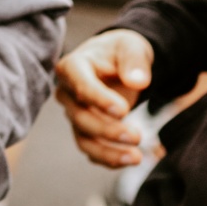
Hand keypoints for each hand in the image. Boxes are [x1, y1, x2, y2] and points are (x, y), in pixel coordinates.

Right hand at [55, 29, 153, 167]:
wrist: (117, 62)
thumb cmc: (120, 51)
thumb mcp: (131, 46)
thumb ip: (134, 61)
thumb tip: (139, 82)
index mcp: (73, 67)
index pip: (81, 86)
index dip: (100, 100)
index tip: (124, 111)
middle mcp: (67, 92)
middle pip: (80, 117)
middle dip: (108, 130)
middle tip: (137, 136)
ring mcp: (74, 113)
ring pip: (83, 139)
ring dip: (108, 153)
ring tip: (136, 158)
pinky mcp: (84, 129)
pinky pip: (91, 149)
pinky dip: (109, 158)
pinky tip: (130, 159)